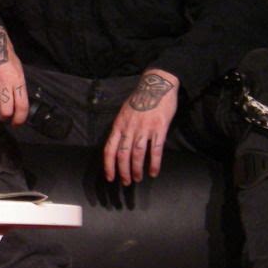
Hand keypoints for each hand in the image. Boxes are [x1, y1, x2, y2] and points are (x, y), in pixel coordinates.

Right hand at [0, 24, 28, 126]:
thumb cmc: (4, 54)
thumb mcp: (17, 68)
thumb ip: (17, 85)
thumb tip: (18, 104)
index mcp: (18, 79)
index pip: (22, 106)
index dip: (19, 119)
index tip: (16, 123)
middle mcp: (5, 82)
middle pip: (6, 111)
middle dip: (4, 117)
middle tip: (2, 114)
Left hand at [103, 69, 178, 185]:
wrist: (157, 84)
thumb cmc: (141, 98)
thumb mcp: (125, 111)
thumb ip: (121, 127)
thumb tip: (118, 143)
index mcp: (119, 124)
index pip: (109, 149)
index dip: (108, 165)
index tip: (110, 177)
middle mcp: (129, 128)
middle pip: (123, 155)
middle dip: (123, 171)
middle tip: (126, 182)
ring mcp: (144, 128)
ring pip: (138, 154)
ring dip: (137, 170)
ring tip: (138, 178)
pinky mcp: (159, 128)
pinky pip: (155, 150)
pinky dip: (154, 163)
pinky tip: (154, 172)